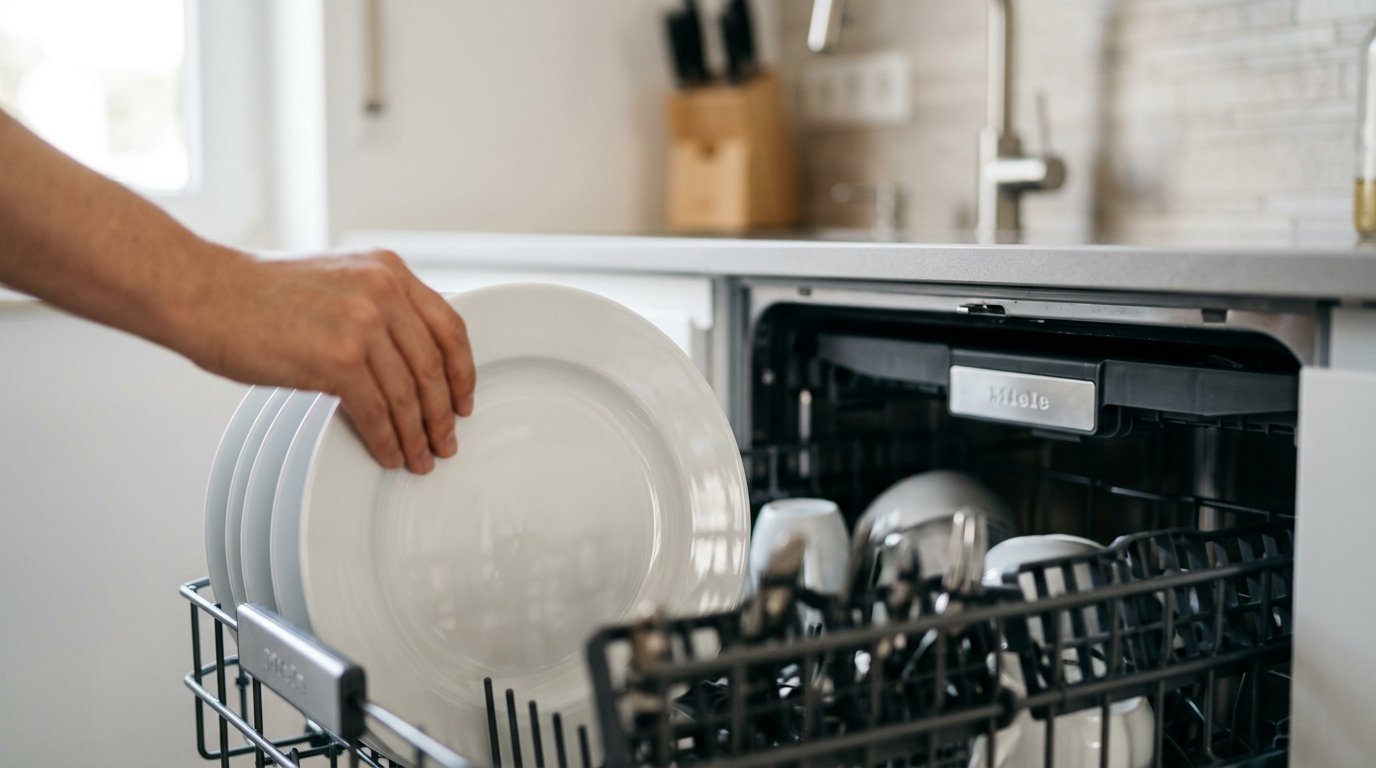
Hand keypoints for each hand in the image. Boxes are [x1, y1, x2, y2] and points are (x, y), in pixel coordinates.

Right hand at [185, 249, 474, 473]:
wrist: (205, 292)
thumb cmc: (259, 292)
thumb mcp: (338, 277)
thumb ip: (378, 304)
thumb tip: (408, 354)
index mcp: (389, 270)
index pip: (449, 326)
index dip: (462, 371)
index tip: (463, 400)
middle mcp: (383, 292)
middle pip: (433, 367)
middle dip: (443, 413)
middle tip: (446, 442)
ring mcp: (362, 324)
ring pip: (407, 395)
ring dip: (417, 435)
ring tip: (420, 458)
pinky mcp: (337, 360)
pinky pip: (376, 412)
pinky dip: (387, 440)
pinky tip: (389, 455)